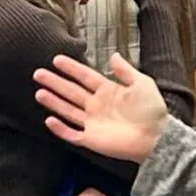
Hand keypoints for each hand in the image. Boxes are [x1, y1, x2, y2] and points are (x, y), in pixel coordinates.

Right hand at [36, 52, 171, 165]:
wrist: (156, 137)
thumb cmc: (153, 111)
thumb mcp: (142, 83)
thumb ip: (125, 70)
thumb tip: (113, 55)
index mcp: (108, 91)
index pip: (84, 76)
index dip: (71, 68)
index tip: (57, 60)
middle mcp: (97, 106)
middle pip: (71, 92)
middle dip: (55, 83)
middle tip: (38, 74)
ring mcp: (93, 123)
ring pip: (68, 110)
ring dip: (53, 102)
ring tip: (39, 92)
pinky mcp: (92, 140)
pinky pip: (72, 134)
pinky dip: (60, 129)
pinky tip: (49, 120)